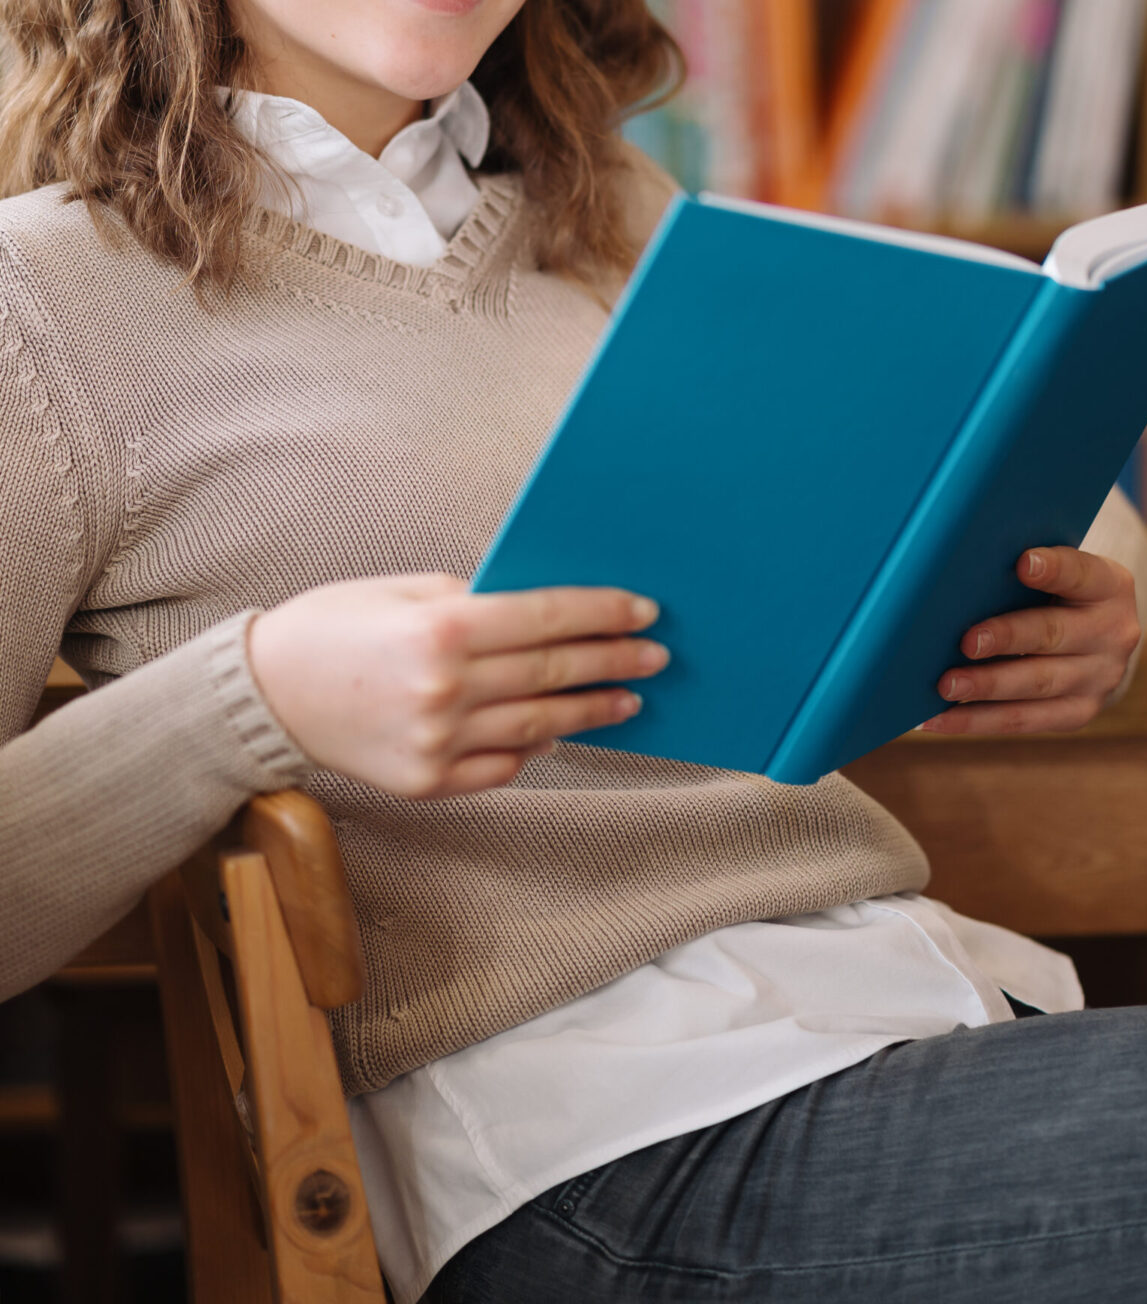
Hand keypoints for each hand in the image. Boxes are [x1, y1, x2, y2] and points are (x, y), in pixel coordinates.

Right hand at [245, 574, 668, 798]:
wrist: (265, 695)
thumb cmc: (335, 626)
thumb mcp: (404, 590)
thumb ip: (475, 601)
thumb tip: (548, 611)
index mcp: (440, 630)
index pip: (546, 618)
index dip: (601, 613)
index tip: (643, 610)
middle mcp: (444, 690)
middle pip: (552, 674)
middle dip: (613, 662)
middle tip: (654, 655)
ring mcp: (437, 744)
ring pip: (538, 725)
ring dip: (591, 711)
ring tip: (627, 699)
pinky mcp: (426, 783)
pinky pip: (501, 766)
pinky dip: (535, 747)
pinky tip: (559, 730)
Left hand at [920, 545, 1141, 736]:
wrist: (1099, 636)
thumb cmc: (1055, 591)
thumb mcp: (1057, 570)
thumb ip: (1024, 568)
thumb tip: (957, 574)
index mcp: (1109, 585)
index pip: (1080, 573)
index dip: (1053, 568)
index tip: (1023, 563)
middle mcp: (1112, 633)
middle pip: (1053, 634)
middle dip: (1008, 638)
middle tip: (967, 642)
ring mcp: (1100, 678)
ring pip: (1037, 683)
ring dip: (987, 687)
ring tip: (946, 686)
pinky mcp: (1079, 712)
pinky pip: (1024, 720)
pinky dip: (978, 720)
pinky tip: (941, 719)